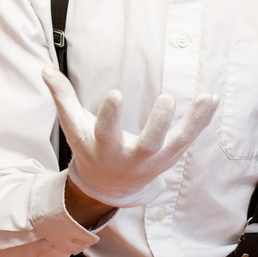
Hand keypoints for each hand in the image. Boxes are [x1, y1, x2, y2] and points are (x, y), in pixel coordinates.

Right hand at [42, 68, 217, 207]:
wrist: (110, 186)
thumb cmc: (91, 148)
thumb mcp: (74, 127)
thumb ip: (63, 98)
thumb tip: (45, 70)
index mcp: (105, 149)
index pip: (106, 133)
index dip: (110, 115)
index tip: (116, 93)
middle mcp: (132, 158)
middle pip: (148, 145)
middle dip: (158, 124)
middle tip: (167, 99)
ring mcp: (155, 160)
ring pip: (176, 143)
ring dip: (192, 121)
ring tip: (205, 97)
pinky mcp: (171, 157)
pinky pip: (189, 138)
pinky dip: (202, 119)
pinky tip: (212, 98)